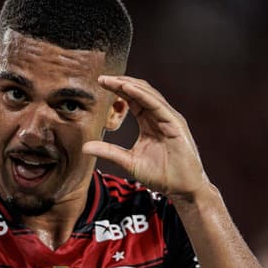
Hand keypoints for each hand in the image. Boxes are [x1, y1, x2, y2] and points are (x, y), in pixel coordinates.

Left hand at [83, 75, 207, 199]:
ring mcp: (169, 119)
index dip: (117, 90)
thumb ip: (109, 152)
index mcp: (150, 122)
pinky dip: (142, 95)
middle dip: (121, 83)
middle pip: (140, 92)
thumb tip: (85, 147)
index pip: (132, 99)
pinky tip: (128, 89)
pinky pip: (157, 105)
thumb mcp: (129, 162)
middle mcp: (160, 117)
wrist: (182, 189)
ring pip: (148, 94)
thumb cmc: (162, 175)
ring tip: (112, 80)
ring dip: (129, 85)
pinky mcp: (176, 125)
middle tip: (102, 78)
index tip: (100, 83)